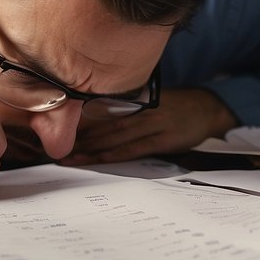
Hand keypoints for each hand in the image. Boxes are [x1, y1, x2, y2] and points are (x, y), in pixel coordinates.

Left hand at [61, 88, 237, 165]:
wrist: (207, 109)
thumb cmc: (175, 107)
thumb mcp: (148, 102)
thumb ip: (123, 110)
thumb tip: (91, 121)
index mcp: (134, 100)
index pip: (99, 112)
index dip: (76, 123)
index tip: (54, 131)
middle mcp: (140, 110)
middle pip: (102, 126)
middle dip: (77, 139)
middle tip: (52, 149)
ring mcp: (152, 125)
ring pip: (114, 138)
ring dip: (89, 149)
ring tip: (68, 158)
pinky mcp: (163, 139)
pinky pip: (133, 148)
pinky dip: (113, 154)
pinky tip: (97, 159)